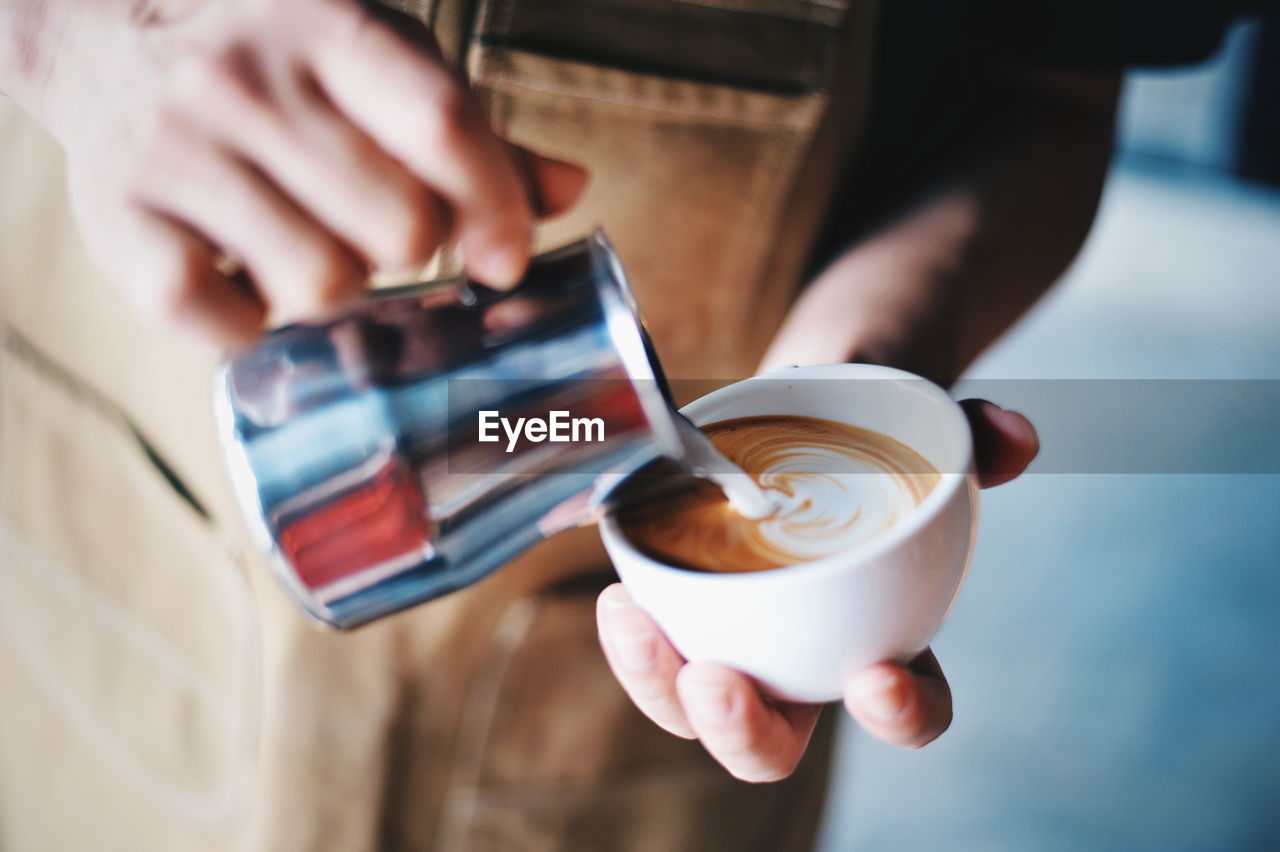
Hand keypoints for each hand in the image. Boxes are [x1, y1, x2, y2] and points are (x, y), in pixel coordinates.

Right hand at [23, 0, 586, 345]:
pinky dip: (252, 324)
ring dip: (335, 289)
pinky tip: (246, 277)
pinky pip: (225, 322)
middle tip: (375, 229)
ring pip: (322, 284)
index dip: (495, 207)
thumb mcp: (375, 62)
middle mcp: (246, 81)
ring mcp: (174, 151)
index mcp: (328, 27)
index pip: (441, 124)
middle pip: (397, 226)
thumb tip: (569, 188)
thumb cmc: (276, 62)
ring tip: (309, 244)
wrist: (103, 34)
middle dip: (408, 248)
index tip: (505, 258)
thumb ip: (470, 132)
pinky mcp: (118, 220)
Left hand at [597, 399, 1037, 781]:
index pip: (910, 705)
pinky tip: (621, 598)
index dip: (901, 714)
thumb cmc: (877, 439)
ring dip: (658, 683)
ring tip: (632, 622)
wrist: (809, 408)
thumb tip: (1013, 436)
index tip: (876, 678)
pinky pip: (655, 646)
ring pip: (692, 706)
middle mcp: (807, 659)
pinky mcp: (683, 607)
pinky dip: (633, 634)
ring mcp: (741, 640)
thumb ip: (976, 438)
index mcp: (884, 637)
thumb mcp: (929, 431)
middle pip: (775, 740)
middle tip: (718, 682)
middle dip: (742, 732)